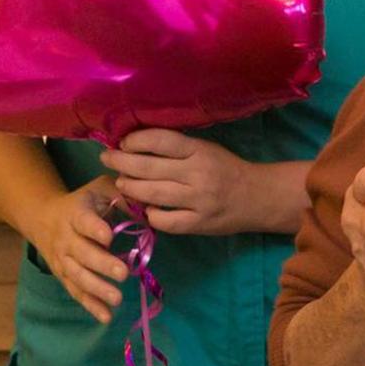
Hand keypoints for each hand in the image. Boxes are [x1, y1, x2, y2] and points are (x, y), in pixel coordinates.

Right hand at [17, 177, 127, 322]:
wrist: (43, 218)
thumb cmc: (85, 202)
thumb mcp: (101, 189)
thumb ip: (124, 196)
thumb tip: (150, 210)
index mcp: (76, 213)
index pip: (83, 221)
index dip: (94, 228)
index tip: (109, 236)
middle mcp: (66, 238)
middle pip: (82, 253)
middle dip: (101, 265)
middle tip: (123, 273)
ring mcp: (63, 259)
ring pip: (77, 276)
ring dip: (97, 289)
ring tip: (117, 299)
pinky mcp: (64, 276)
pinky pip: (76, 292)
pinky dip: (90, 305)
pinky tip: (106, 317)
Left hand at [102, 128, 295, 237]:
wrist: (257, 197)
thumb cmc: (226, 169)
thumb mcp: (206, 149)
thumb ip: (176, 148)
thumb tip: (135, 145)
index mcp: (200, 151)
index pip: (160, 141)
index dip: (134, 141)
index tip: (121, 142)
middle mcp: (197, 175)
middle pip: (148, 168)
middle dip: (121, 162)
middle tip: (107, 159)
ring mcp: (198, 201)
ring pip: (151, 195)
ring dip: (130, 188)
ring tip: (121, 183)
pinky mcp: (199, 224)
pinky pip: (165, 221)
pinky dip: (150, 215)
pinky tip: (147, 209)